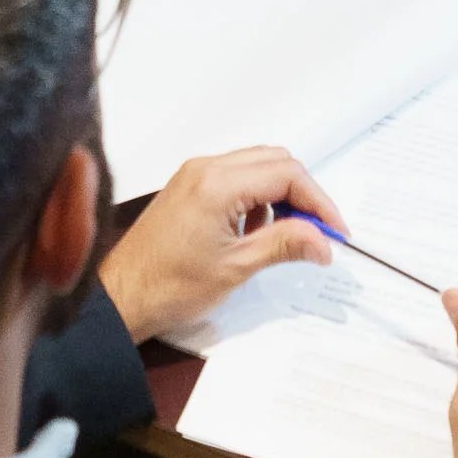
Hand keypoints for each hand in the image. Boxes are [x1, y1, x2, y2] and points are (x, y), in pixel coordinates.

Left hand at [98, 146, 343, 343]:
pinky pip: (236, 176)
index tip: (335, 233)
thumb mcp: (236, 267)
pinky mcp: (189, 186)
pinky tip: (255, 231)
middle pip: (275, 162)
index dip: (319, 202)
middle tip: (318, 233)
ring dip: (280, 194)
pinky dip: (256, 196)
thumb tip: (324, 242)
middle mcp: (206, 168)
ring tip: (286, 235)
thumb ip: (284, 244)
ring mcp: (195, 174)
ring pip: (257, 166)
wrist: (122, 296)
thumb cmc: (170, 286)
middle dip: (303, 195)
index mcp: (218, 183)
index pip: (286, 175)